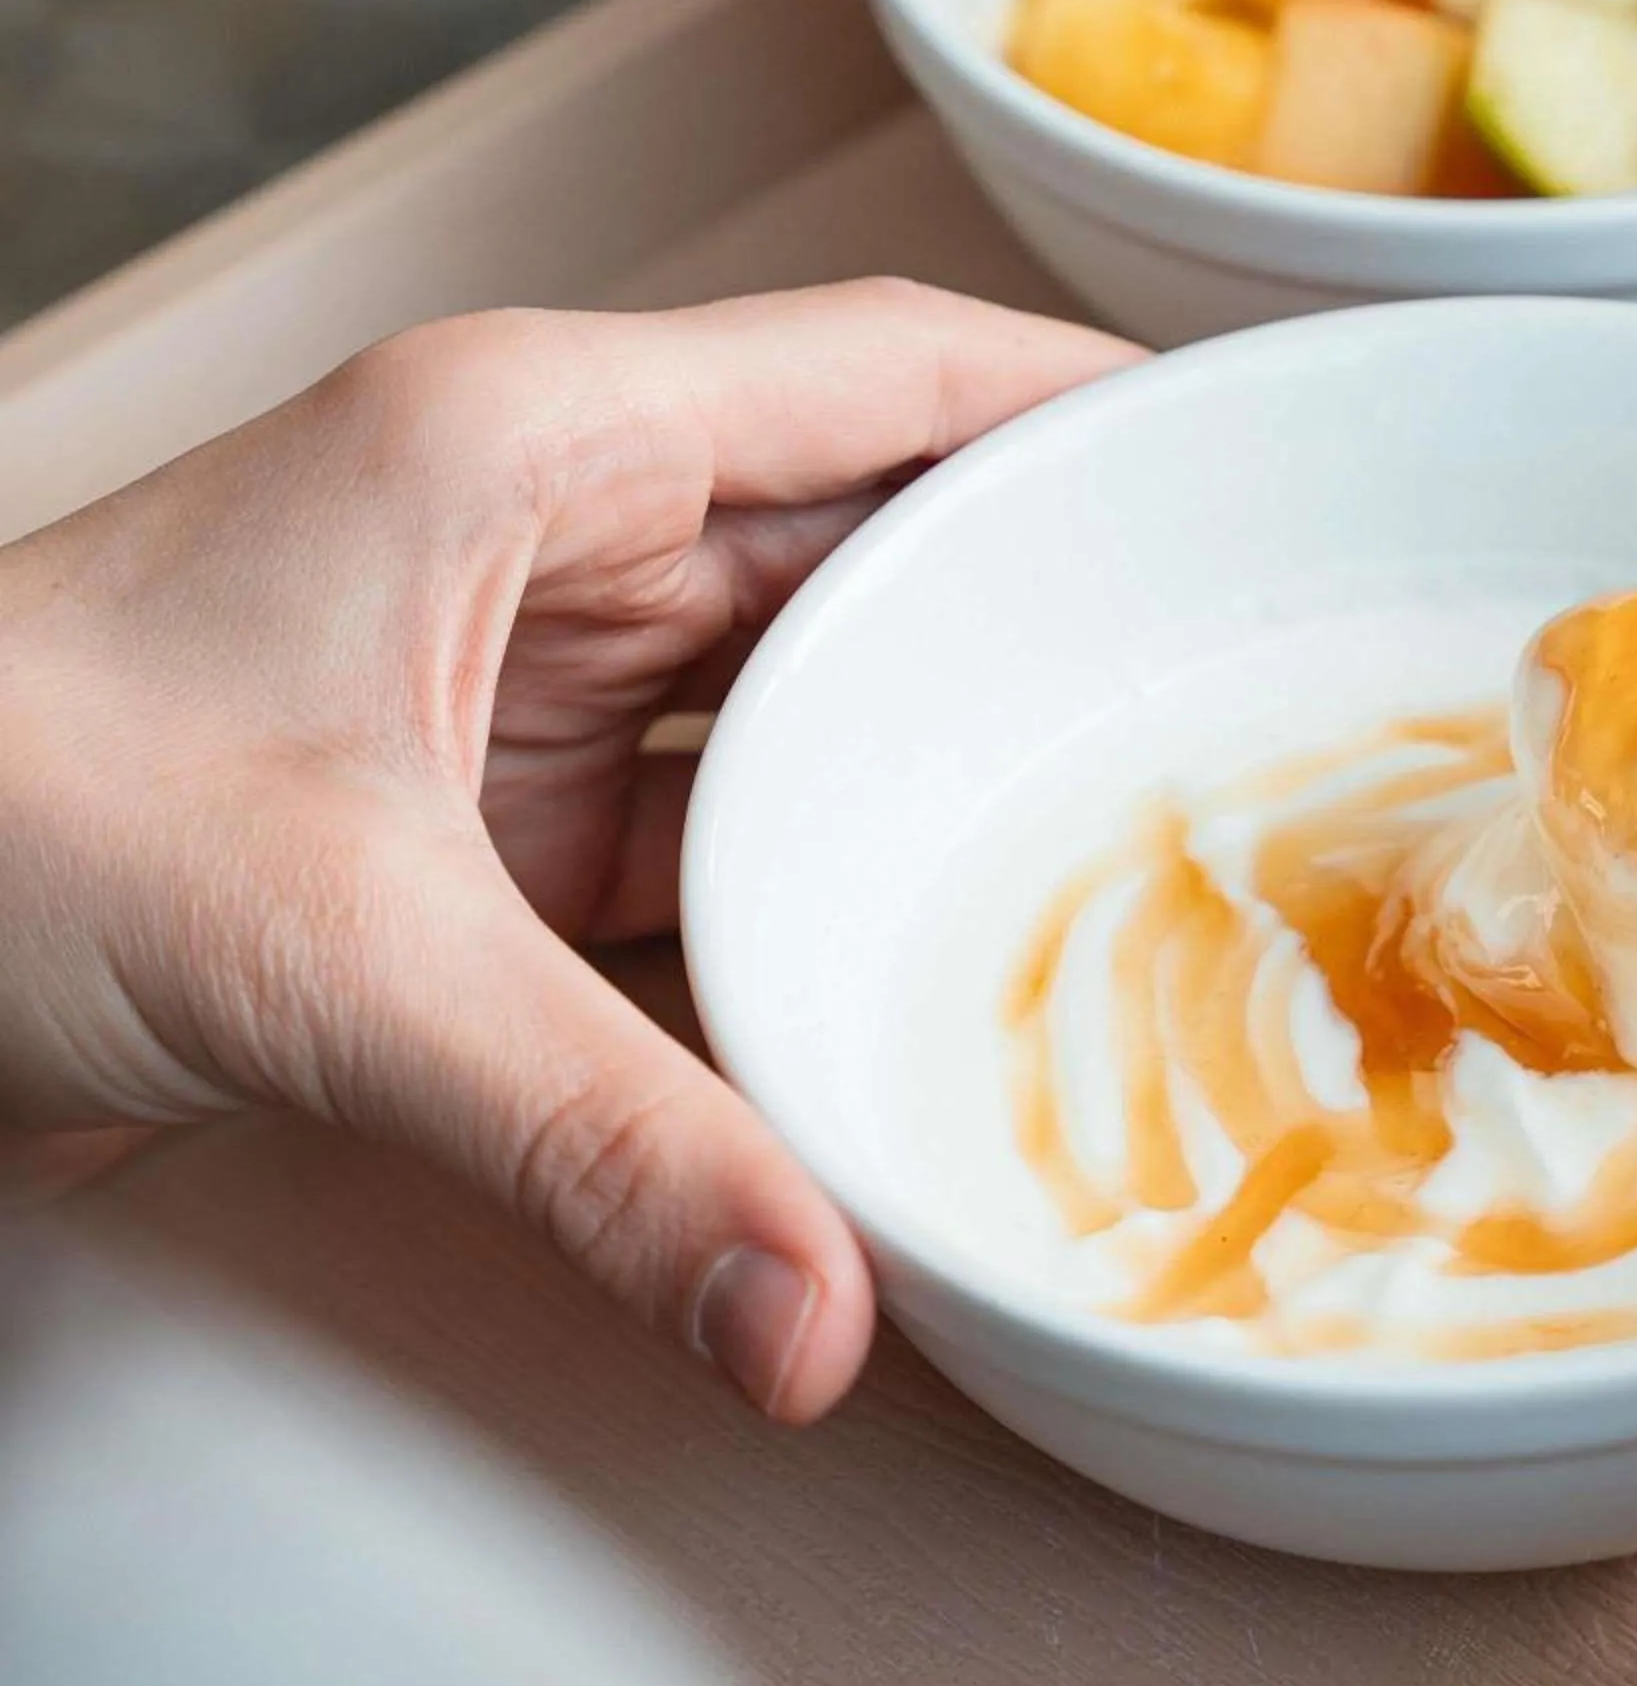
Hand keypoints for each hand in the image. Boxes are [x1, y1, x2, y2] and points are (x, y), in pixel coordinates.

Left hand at [0, 281, 1136, 1420]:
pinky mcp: (483, 804)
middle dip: (1048, 593)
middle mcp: (545, 523)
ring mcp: (518, 665)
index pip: (888, 371)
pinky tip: (921, 925)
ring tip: (1134, 798)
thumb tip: (813, 1314)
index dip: (1086, 400)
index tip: (1253, 440)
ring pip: (803, 678)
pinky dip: (815, 867)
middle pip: (874, 528)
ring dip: (941, 742)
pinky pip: (713, 815)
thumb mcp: (334, 955)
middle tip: (1244, 662)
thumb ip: (600, 1140)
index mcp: (532, 439)